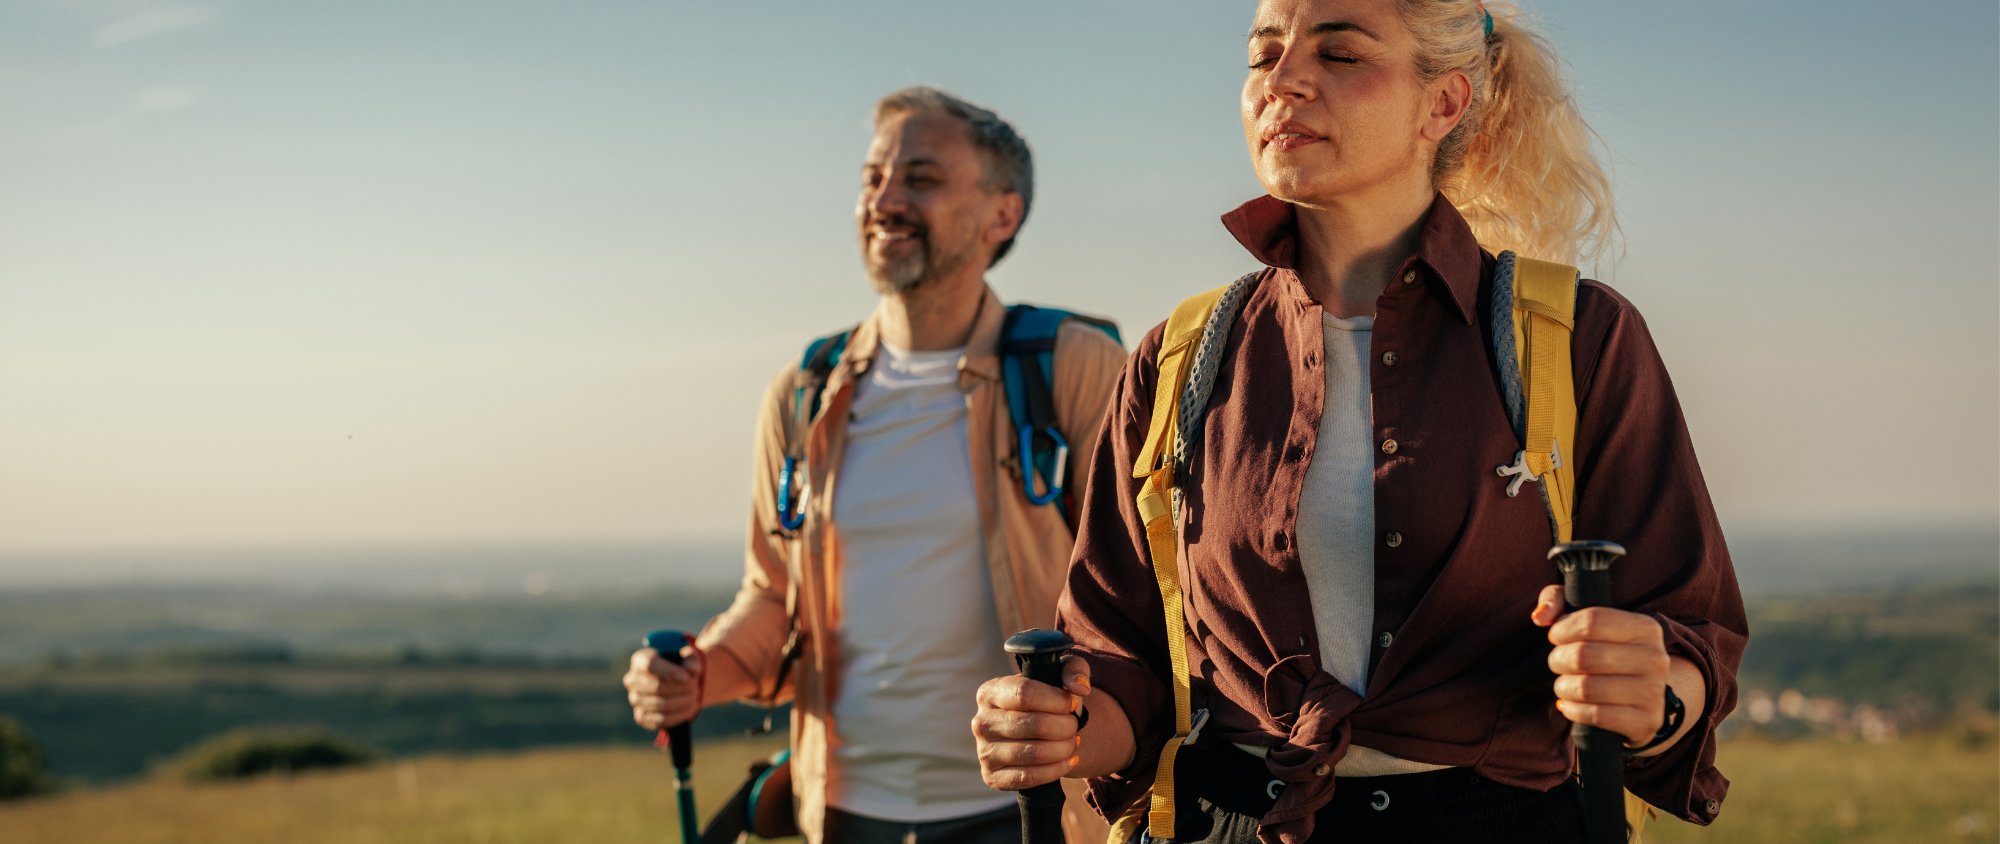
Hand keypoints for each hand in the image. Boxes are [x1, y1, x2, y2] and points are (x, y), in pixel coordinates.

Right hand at [623, 645, 703, 731]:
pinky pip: (660, 720)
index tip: (687, 677)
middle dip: (681, 689)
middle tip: (696, 687)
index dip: (669, 671)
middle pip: (657, 687)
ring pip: (660, 705)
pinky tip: (690, 709)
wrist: (673, 682)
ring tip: (695, 697)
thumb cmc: (679, 665)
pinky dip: (679, 715)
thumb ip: (691, 661)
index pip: (650, 665)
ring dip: (683, 702)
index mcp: (640, 660)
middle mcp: (632, 680)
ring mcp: (634, 700)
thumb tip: (693, 670)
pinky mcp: (641, 717)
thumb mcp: (687, 658)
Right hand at [972, 655, 1089, 790]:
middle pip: (1033, 724)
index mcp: (989, 692)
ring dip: (1063, 749)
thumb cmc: (1047, 698)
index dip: (1056, 700)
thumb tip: (1079, 688)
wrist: (1034, 732)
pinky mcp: (992, 777)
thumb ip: (1074, 670)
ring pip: (1033, 753)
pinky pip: (1029, 778)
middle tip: (1075, 725)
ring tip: (1073, 742)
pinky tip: (1069, 760)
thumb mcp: (1059, 674)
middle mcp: (981, 722)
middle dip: (1064, 726)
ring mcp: (984, 752)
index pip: (1024, 693)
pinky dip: (1056, 770)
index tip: (1072, 703)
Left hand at [1532, 585, 1669, 747]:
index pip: (1591, 621)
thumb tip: (1540, 617)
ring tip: (1564, 684)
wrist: (1640, 696)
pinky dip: (1573, 710)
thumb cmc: (1604, 649)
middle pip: (1583, 656)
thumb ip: (1557, 600)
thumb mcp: (1585, 617)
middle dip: (1557, 660)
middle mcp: (1655, 658)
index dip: (1562, 629)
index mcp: (1645, 627)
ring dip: (1563, 687)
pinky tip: (1571, 704)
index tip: (1556, 637)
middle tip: (1557, 663)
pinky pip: (1594, 716)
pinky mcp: (1646, 721)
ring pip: (1585, 688)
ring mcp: (1653, 692)